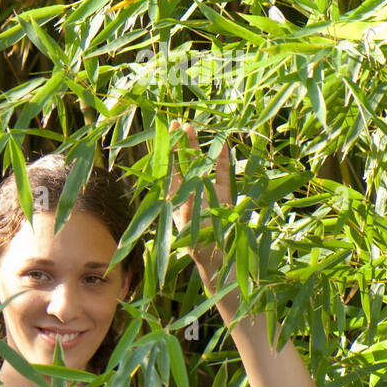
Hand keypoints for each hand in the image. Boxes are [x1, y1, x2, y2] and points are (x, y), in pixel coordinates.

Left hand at [167, 120, 230, 269]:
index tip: (162, 137)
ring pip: (201, 166)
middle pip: (183, 165)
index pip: (168, 174)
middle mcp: (189, 195)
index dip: (166, 156)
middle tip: (178, 123)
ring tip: (194, 127)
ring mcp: (207, 194)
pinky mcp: (224, 198)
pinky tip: (224, 143)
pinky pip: (224, 175)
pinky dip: (223, 160)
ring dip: (198, 148)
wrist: (218, 263)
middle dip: (180, 145)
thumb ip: (187, 214)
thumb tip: (182, 199)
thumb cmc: (199, 250)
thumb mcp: (190, 233)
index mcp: (176, 202)